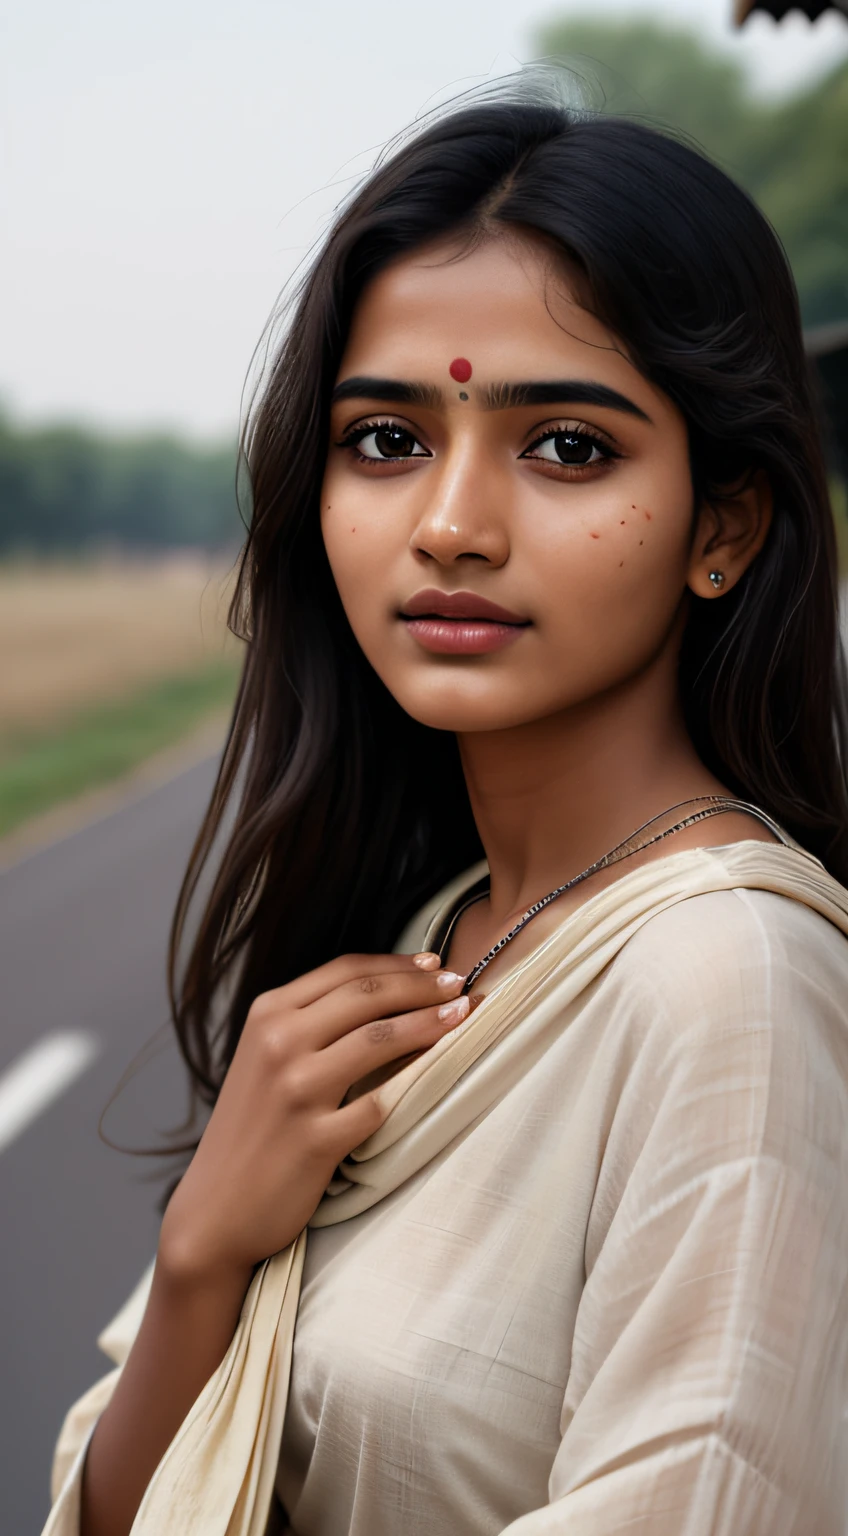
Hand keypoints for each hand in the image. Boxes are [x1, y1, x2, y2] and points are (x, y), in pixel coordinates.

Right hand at [158, 952, 467, 1282]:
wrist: (215, 1209)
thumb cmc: (253, 1128)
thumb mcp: (265, 1056)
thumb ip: (312, 1021)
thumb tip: (386, 988)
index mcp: (267, 1015)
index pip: (346, 971)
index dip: (398, 964)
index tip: (435, 963)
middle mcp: (278, 1043)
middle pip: (366, 995)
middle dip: (422, 985)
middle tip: (460, 984)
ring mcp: (296, 1091)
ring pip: (379, 1039)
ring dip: (430, 1023)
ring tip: (463, 1016)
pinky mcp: (315, 1139)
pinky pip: (380, 1103)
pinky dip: (414, 1085)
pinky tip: (440, 1074)